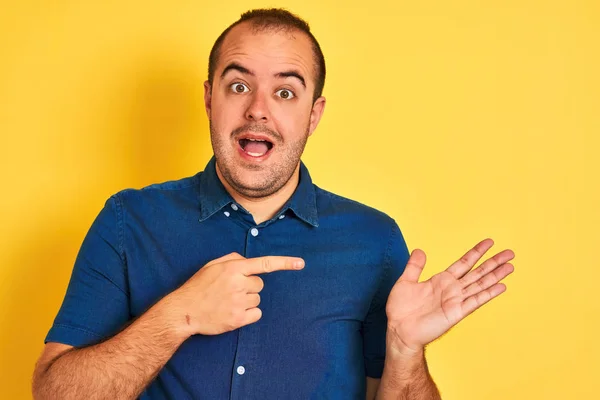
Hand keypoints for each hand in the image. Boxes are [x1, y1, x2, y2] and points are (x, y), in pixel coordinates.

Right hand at [170, 252, 303, 335]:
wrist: (184, 311)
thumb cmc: (198, 287)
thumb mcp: (212, 265)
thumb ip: (232, 259)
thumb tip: (247, 260)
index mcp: (233, 268)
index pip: (264, 263)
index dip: (285, 263)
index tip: (300, 263)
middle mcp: (239, 284)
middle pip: (260, 284)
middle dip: (249, 286)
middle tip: (231, 291)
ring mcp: (239, 302)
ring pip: (257, 299)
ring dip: (247, 300)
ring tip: (228, 302)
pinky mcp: (238, 319)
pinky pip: (256, 314)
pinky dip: (249, 314)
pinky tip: (233, 312)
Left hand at [386, 239, 513, 353]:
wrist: (399, 329)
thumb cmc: (401, 308)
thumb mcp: (405, 281)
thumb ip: (415, 266)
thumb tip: (420, 250)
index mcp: (442, 280)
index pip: (464, 263)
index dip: (476, 252)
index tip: (489, 242)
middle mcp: (452, 289)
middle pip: (477, 272)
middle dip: (493, 262)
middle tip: (509, 253)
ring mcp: (456, 300)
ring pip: (480, 284)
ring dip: (496, 276)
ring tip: (510, 266)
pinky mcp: (456, 312)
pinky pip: (475, 301)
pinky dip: (489, 294)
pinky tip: (501, 287)